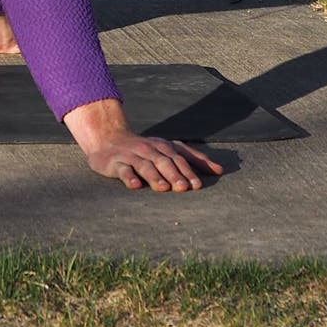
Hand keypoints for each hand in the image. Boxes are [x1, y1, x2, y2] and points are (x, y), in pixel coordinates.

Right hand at [62, 98, 221, 192]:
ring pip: (144, 165)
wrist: (107, 138)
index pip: (178, 158)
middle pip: (163, 161)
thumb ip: (193, 158)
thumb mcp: (168, 150)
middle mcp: (148, 149)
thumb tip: (219, 170)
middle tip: (184, 188)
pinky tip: (135, 185)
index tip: (197, 185)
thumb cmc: (144, 149)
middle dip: (174, 174)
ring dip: (154, 176)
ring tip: (163, 188)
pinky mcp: (114, 163)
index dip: (188, 171)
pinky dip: (129, 177)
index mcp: (162, 146)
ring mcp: (131, 155)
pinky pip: (123, 169)